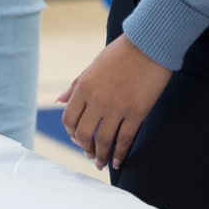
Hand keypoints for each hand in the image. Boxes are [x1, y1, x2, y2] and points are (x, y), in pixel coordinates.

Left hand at [58, 34, 171, 169]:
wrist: (150, 45)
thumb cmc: (121, 52)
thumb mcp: (92, 65)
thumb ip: (76, 85)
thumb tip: (59, 100)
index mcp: (84, 87)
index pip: (69, 119)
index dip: (71, 133)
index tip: (77, 139)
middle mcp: (97, 100)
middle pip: (84, 134)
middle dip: (84, 148)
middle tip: (89, 154)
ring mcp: (117, 109)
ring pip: (103, 141)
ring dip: (101, 156)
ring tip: (101, 163)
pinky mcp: (136, 114)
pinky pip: (124, 140)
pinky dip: (120, 154)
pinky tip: (118, 162)